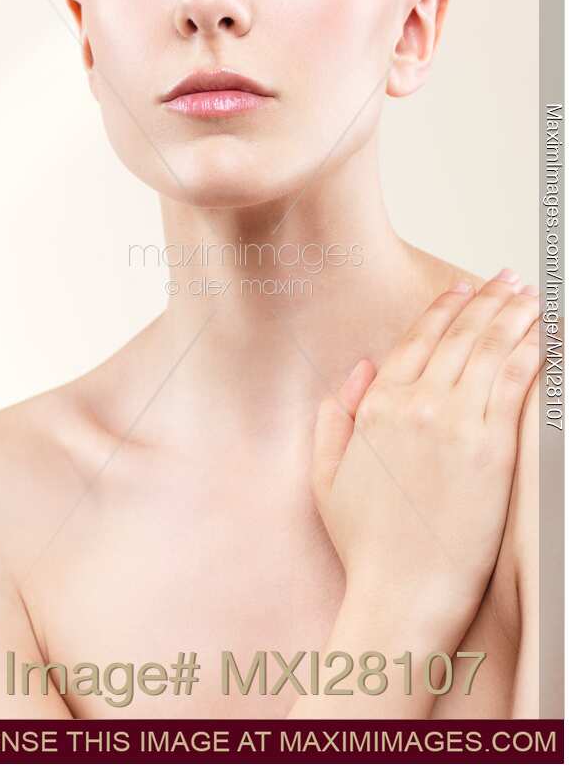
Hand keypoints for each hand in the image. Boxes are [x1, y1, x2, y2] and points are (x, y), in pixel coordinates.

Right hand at [312, 269, 540, 646]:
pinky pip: (515, 382)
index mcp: (377, 407)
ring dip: (512, 314)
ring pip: (489, 349)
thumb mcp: (327, 475)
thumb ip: (336, 416)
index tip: (460, 291)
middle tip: (506, 278)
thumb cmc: (366, 542)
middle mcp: (417, 405)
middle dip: (486, 300)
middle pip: (458, 336)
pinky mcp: (493, 448)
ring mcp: (457, 424)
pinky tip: (543, 333)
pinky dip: (532, 349)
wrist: (401, 592)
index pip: (416, 341)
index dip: (442, 310)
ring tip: (528, 293)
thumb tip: (359, 369)